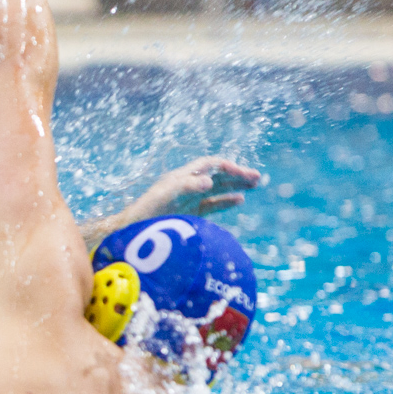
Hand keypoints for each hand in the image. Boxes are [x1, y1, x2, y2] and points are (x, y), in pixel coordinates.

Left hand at [125, 156, 261, 221]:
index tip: (241, 171)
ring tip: (254, 184)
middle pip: (217, 175)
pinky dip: (226, 202)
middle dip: (237, 174)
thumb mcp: (167, 196)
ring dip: (235, 186)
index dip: (226, 166)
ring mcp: (190, 199)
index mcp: (182, 176)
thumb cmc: (147, 210)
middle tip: (258, 177)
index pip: (209, 165)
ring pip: (218, 189)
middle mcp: (188, 185)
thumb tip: (210, 182)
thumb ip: (187, 187)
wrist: (134, 229)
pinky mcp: (191, 213)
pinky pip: (213, 205)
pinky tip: (240, 200)